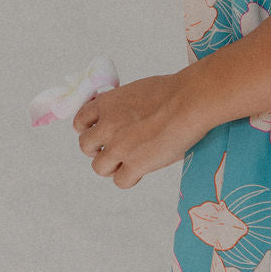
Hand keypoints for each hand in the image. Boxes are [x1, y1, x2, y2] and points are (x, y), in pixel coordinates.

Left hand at [72, 73, 201, 188]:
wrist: (190, 101)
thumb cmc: (174, 92)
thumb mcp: (137, 90)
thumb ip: (122, 106)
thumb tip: (122, 118)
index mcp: (107, 103)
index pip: (80, 120)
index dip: (88, 129)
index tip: (98, 134)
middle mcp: (107, 126)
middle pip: (86, 146)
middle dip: (97, 150)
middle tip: (114, 150)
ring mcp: (119, 147)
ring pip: (99, 167)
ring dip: (112, 167)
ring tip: (128, 163)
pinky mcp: (135, 165)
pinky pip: (120, 181)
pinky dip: (130, 178)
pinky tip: (141, 171)